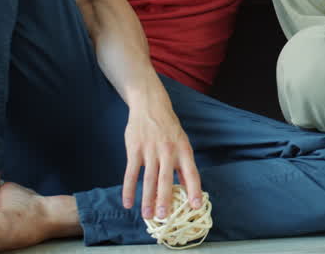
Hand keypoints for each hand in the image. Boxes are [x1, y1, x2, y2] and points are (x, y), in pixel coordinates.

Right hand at [121, 94, 202, 220]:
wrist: (150, 105)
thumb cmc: (169, 129)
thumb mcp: (182, 143)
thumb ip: (184, 166)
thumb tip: (190, 189)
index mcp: (183, 150)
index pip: (192, 173)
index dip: (194, 190)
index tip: (196, 207)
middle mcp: (168, 151)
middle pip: (166, 179)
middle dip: (165, 199)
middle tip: (164, 218)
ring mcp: (150, 150)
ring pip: (148, 179)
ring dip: (147, 199)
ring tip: (147, 215)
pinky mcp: (135, 149)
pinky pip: (131, 173)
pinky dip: (128, 189)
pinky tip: (128, 203)